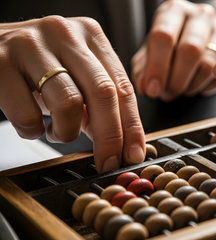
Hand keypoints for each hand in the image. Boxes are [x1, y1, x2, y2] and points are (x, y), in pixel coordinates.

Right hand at [0, 16, 145, 171]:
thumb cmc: (37, 66)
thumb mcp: (74, 75)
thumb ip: (99, 102)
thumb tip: (124, 143)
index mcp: (90, 35)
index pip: (122, 86)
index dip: (132, 125)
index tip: (133, 153)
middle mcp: (65, 33)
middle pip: (103, 93)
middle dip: (110, 136)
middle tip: (108, 162)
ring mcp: (31, 46)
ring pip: (69, 103)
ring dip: (68, 132)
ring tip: (59, 133)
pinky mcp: (0, 63)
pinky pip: (28, 114)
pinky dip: (33, 132)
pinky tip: (32, 126)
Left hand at [131, 0, 215, 100]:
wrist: (196, 41)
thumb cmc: (169, 47)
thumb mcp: (150, 54)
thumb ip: (144, 71)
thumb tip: (147, 89)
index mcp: (174, 10)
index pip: (164, 36)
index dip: (157, 67)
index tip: (153, 89)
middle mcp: (200, 15)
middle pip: (189, 51)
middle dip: (176, 80)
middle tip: (167, 94)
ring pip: (208, 65)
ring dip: (190, 86)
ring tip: (181, 90)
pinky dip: (205, 87)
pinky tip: (196, 86)